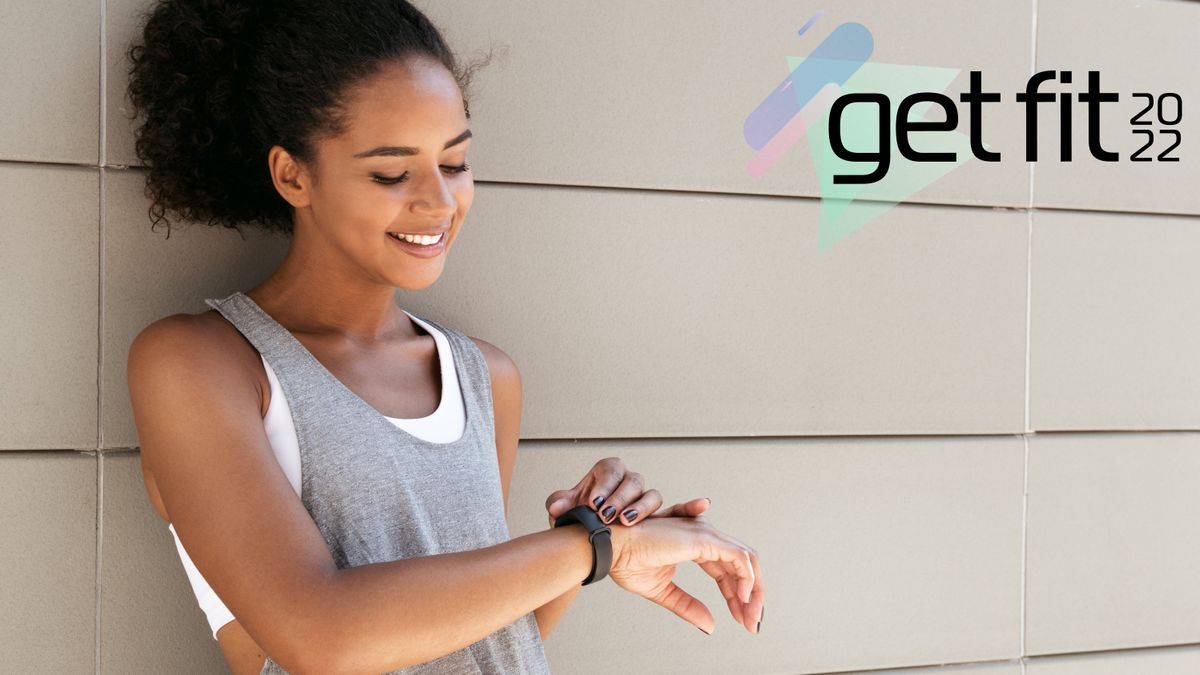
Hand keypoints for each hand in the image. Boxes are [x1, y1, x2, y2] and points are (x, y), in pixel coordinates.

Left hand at [544, 456, 710, 527]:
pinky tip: (702, 506)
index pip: (610, 470)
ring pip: (650, 496)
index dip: (604, 485)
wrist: (587, 538)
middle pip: (633, 482)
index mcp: (607, 472)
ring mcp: (643, 498)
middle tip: (607, 515)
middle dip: (621, 499)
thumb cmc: (578, 517)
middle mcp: (628, 481)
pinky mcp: (657, 517)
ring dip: (640, 510)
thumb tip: (557, 506)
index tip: (593, 503)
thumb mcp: (566, 509)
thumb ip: (561, 504)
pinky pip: (677, 509)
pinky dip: (690, 507)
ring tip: (626, 522)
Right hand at [606, 515, 763, 635]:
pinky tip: (742, 600)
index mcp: (696, 544)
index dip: (737, 596)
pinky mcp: (704, 538)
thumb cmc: (627, 562)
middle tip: (752, 623)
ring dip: (754, 590)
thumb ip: (688, 606)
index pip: (728, 570)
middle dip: (752, 596)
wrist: (610, 548)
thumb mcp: (664, 592)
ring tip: (750, 617)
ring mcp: (706, 534)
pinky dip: (747, 579)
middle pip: (742, 564)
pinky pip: (739, 558)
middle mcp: (705, 535)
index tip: (743, 620)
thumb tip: (711, 626)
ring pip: (747, 559)